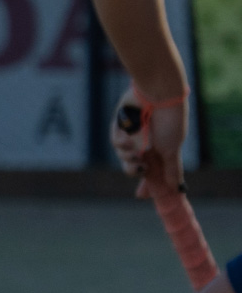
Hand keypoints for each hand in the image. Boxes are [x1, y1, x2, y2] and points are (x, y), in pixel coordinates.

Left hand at [111, 84, 186, 198]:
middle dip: (134, 170)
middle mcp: (146, 143)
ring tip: (136, 151)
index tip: (141, 196)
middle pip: (133, 166)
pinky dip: (121, 142)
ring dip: (128, 157)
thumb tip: (177, 189)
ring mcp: (132, 135)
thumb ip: (171, 169)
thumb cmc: (168, 121)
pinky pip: (115, 141)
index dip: (146, 185)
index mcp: (161, 149)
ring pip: (123, 156)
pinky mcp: (119, 125)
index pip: (152, 171)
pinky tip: (128, 136)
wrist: (157, 96)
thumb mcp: (172, 149)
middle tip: (139, 168)